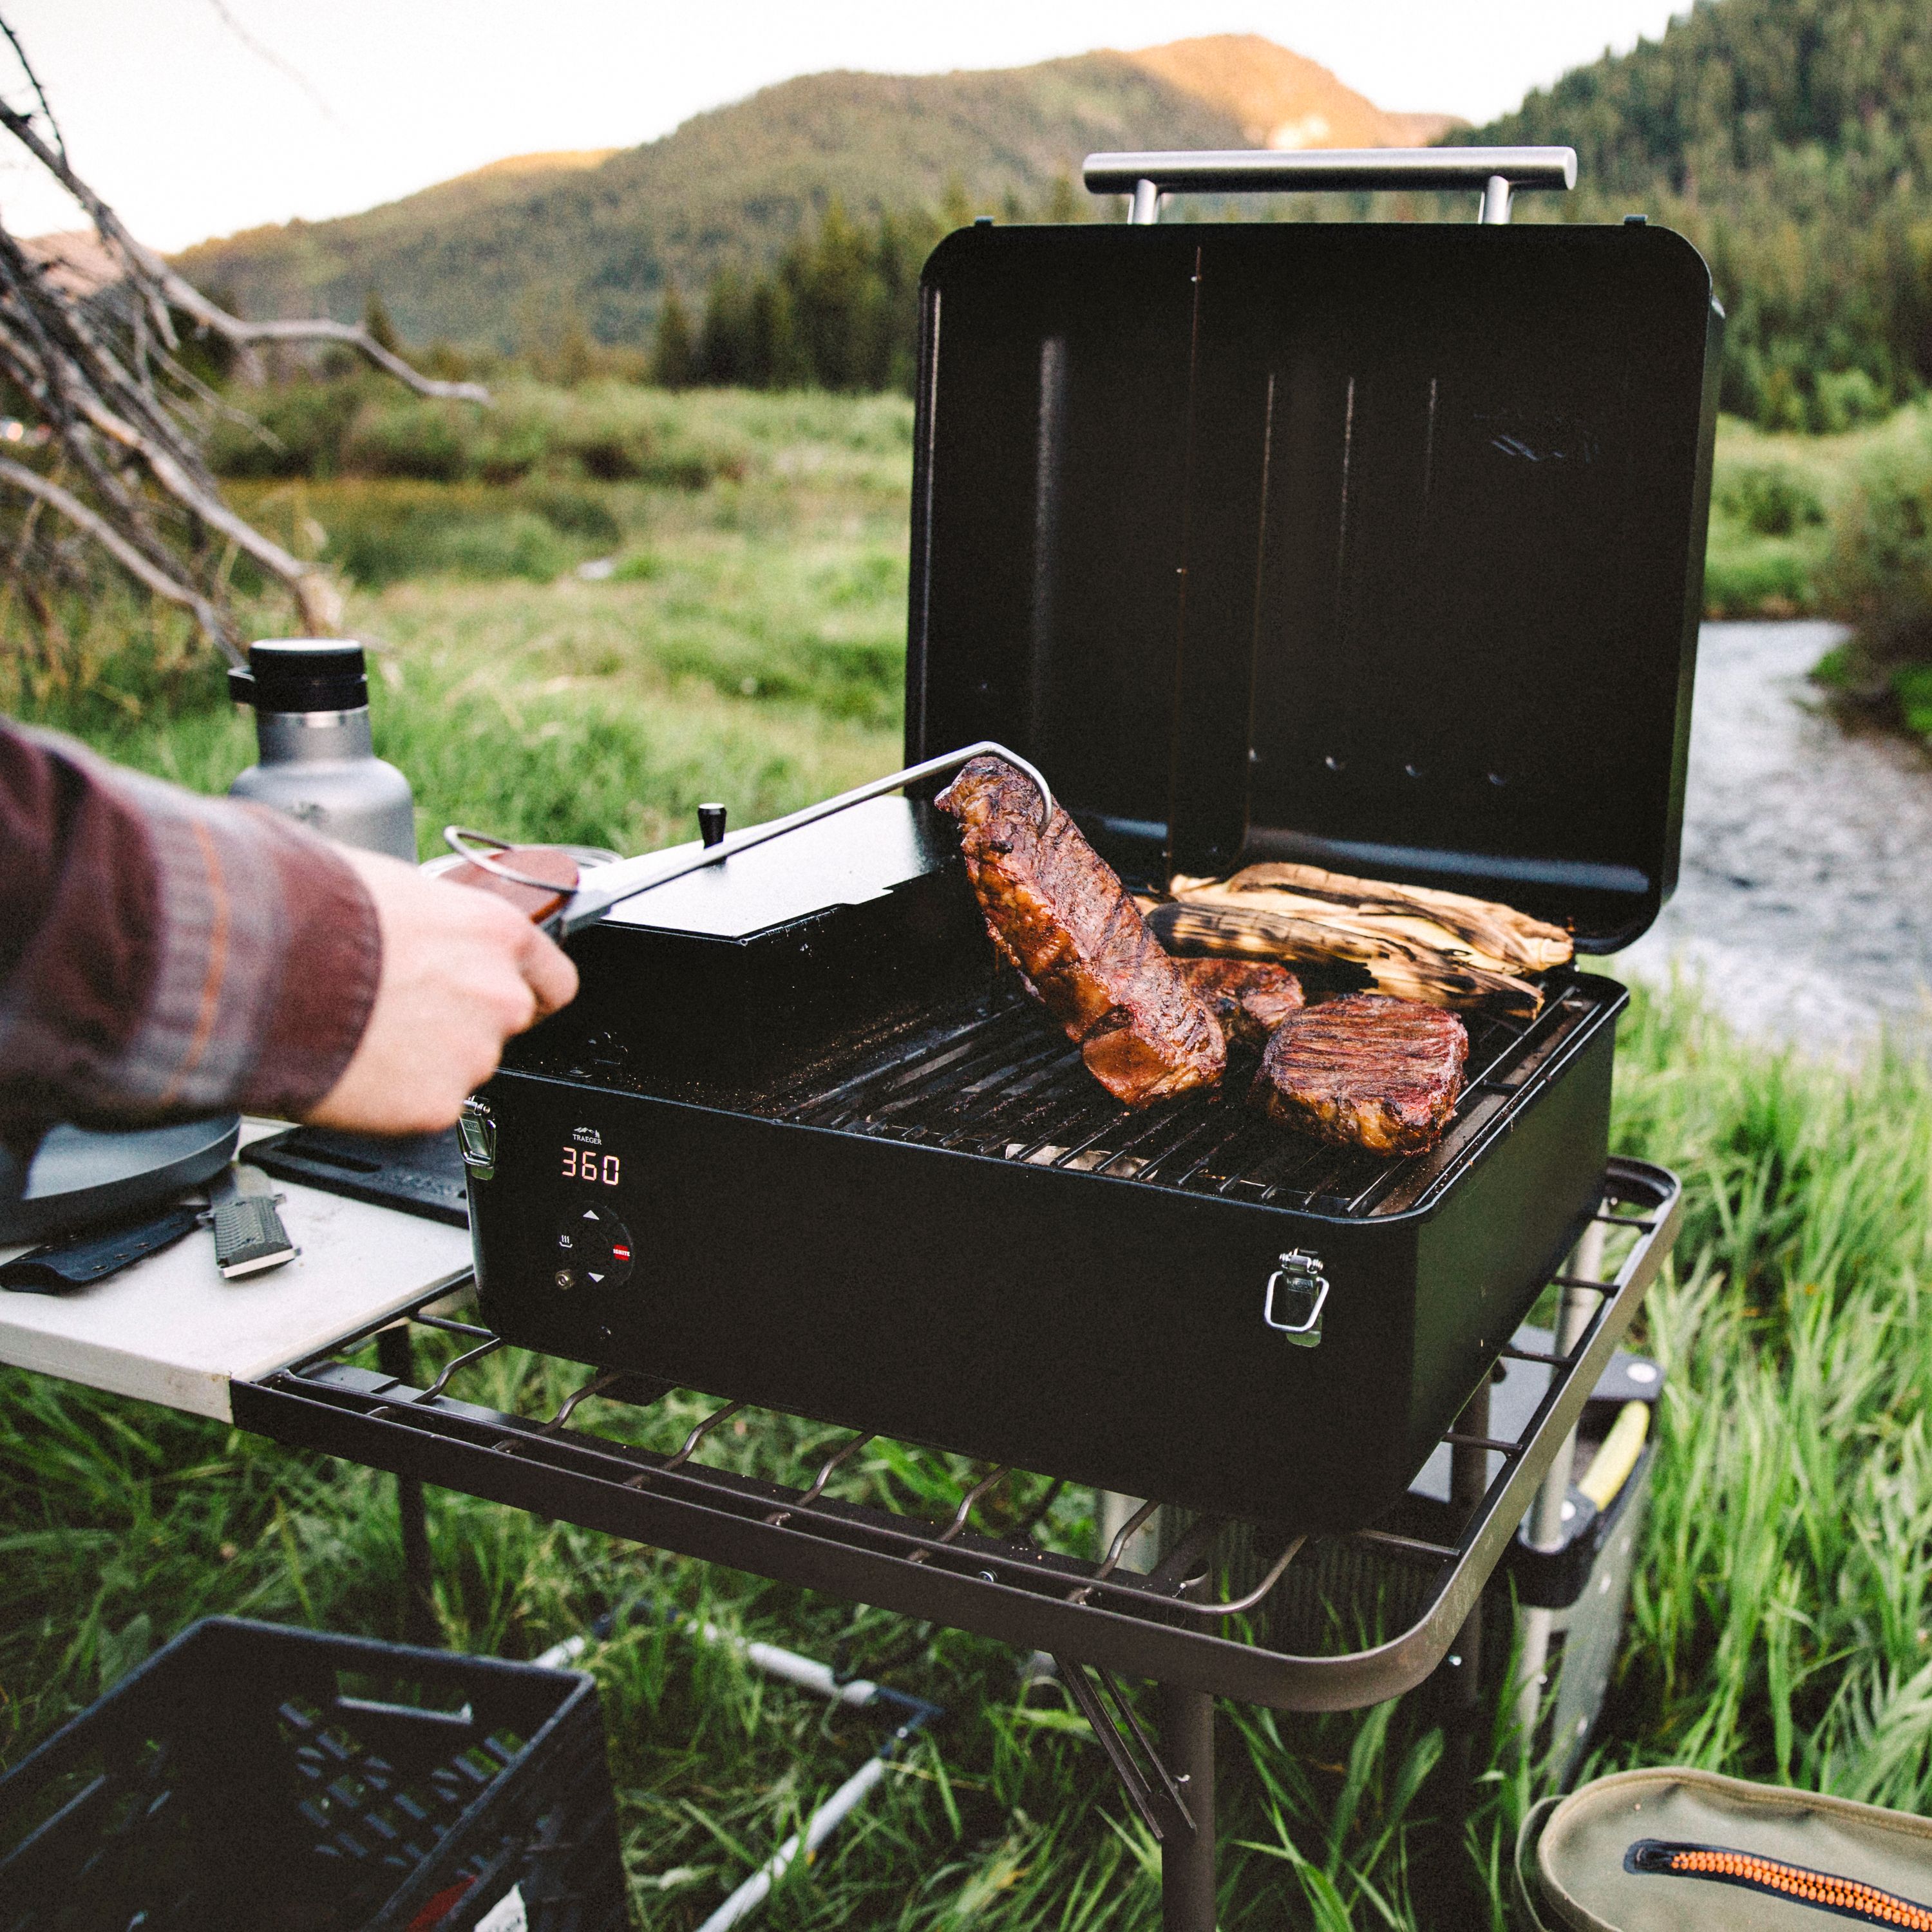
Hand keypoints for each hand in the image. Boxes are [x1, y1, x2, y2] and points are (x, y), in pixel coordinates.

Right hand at [307, 848, 577, 1133]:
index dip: (527, 992)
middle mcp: (499, 995)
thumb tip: (416, 922)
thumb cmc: (312, 912)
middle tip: (403, 1015)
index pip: (553, 979)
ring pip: (459, 1068)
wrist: (257, 966)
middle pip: (503, 1025)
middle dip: (461, 1024)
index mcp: (497, 932)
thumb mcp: (389, 886)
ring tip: (363, 1034)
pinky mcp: (435, 1105)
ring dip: (423, 1060)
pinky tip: (354, 1067)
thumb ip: (430, 920)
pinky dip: (391, 1098)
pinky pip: (422, 1106)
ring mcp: (472, 1054)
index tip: (505, 999)